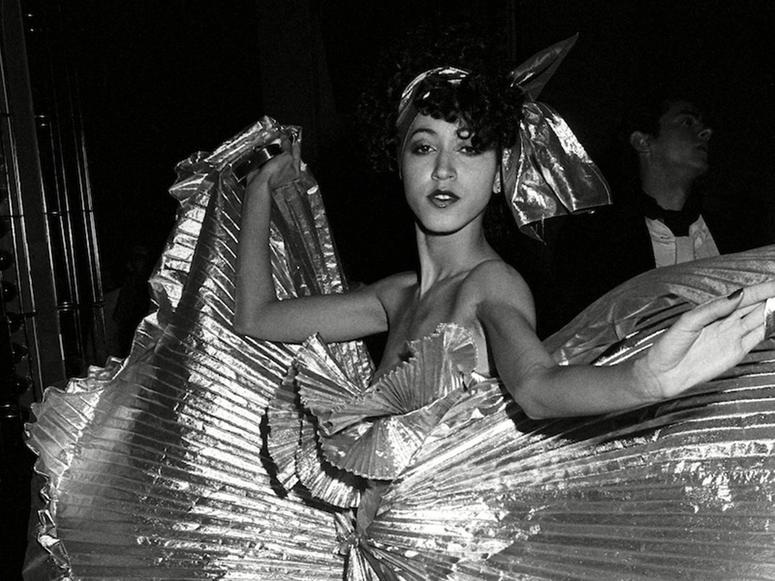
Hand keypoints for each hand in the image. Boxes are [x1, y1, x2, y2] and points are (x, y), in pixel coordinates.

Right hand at [245, 134, 300, 194]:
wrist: (259, 181)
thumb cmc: (274, 174)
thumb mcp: (287, 157)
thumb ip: (288, 147)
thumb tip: (286, 140)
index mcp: (295, 169)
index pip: (297, 153)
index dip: (295, 143)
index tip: (292, 136)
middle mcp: (287, 170)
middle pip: (288, 153)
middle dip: (285, 145)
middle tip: (283, 137)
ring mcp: (277, 169)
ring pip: (278, 154)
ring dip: (276, 148)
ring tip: (276, 141)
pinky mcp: (267, 168)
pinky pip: (269, 157)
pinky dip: (268, 152)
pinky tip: (267, 148)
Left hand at [637, 280, 774, 399]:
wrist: (663, 374)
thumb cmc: (669, 346)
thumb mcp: (688, 322)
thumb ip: (713, 309)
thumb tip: (737, 295)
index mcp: (713, 310)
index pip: (744, 296)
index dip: (762, 289)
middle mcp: (726, 321)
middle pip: (756, 305)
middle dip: (773, 297)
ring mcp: (733, 336)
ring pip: (760, 319)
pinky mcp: (736, 352)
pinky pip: (758, 337)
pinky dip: (770, 328)